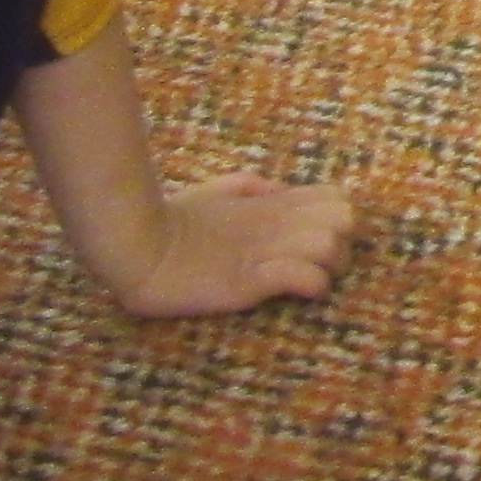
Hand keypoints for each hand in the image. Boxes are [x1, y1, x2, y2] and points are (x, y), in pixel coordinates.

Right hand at [104, 170, 355, 317]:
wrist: (134, 248)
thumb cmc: (172, 222)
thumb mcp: (218, 194)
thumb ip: (254, 188)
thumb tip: (284, 190)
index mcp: (270, 204)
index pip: (338, 198)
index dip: (340, 219)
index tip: (324, 240)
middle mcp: (274, 225)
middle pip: (346, 219)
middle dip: (344, 244)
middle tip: (323, 265)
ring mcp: (263, 252)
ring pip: (331, 246)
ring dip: (331, 267)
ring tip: (312, 279)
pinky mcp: (250, 282)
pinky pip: (304, 277)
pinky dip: (312, 286)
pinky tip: (301, 293)